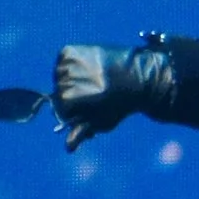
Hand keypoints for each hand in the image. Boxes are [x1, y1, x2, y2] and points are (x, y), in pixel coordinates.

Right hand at [53, 42, 173, 151]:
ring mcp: (66, 62)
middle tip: (95, 97)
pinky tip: (90, 70)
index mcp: (69, 97)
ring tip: (94, 83)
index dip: (74, 114)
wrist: (139, 75)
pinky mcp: (69, 50)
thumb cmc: (121, 103)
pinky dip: (73, 68)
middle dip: (73, 99)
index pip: (60, 111)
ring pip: (60, 78)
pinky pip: (63, 64)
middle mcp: (64, 78)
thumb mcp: (102, 121)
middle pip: (59, 94)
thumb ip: (82, 132)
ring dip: (72, 82)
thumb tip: (68, 148)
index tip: (89, 112)